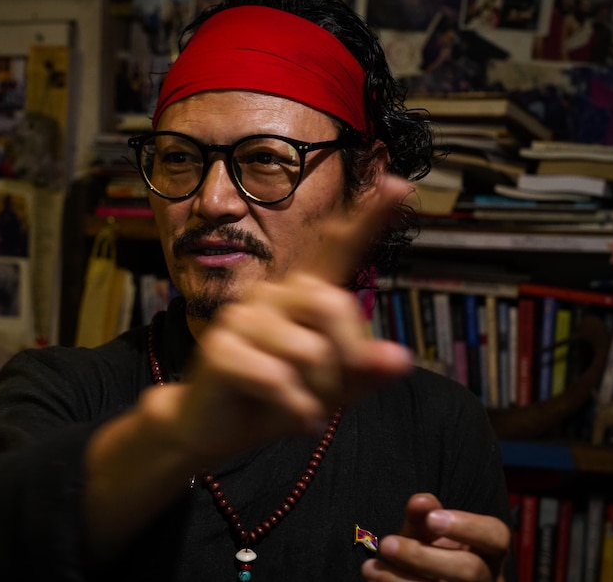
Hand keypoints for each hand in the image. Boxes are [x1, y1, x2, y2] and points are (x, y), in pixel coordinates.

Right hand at [164, 175, 415, 462]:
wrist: (212, 428)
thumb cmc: (273, 400)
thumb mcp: (329, 389)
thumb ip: (364, 372)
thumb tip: (398, 358)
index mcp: (300, 295)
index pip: (337, 248)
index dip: (369, 218)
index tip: (400, 185)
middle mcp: (271, 294)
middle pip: (332, 305)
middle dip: (344, 359)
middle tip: (329, 393)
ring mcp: (241, 317)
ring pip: (309, 351)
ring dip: (316, 394)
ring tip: (300, 405)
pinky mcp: (220, 346)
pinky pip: (279, 379)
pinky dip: (294, 409)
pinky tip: (290, 416)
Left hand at [361, 493, 509, 581]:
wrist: (425, 581)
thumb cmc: (430, 554)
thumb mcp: (425, 534)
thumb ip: (422, 516)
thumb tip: (420, 502)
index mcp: (488, 551)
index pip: (496, 535)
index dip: (468, 526)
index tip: (431, 518)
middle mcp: (488, 579)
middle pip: (469, 570)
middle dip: (423, 556)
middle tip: (387, 543)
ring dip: (401, 580)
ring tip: (370, 568)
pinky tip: (377, 580)